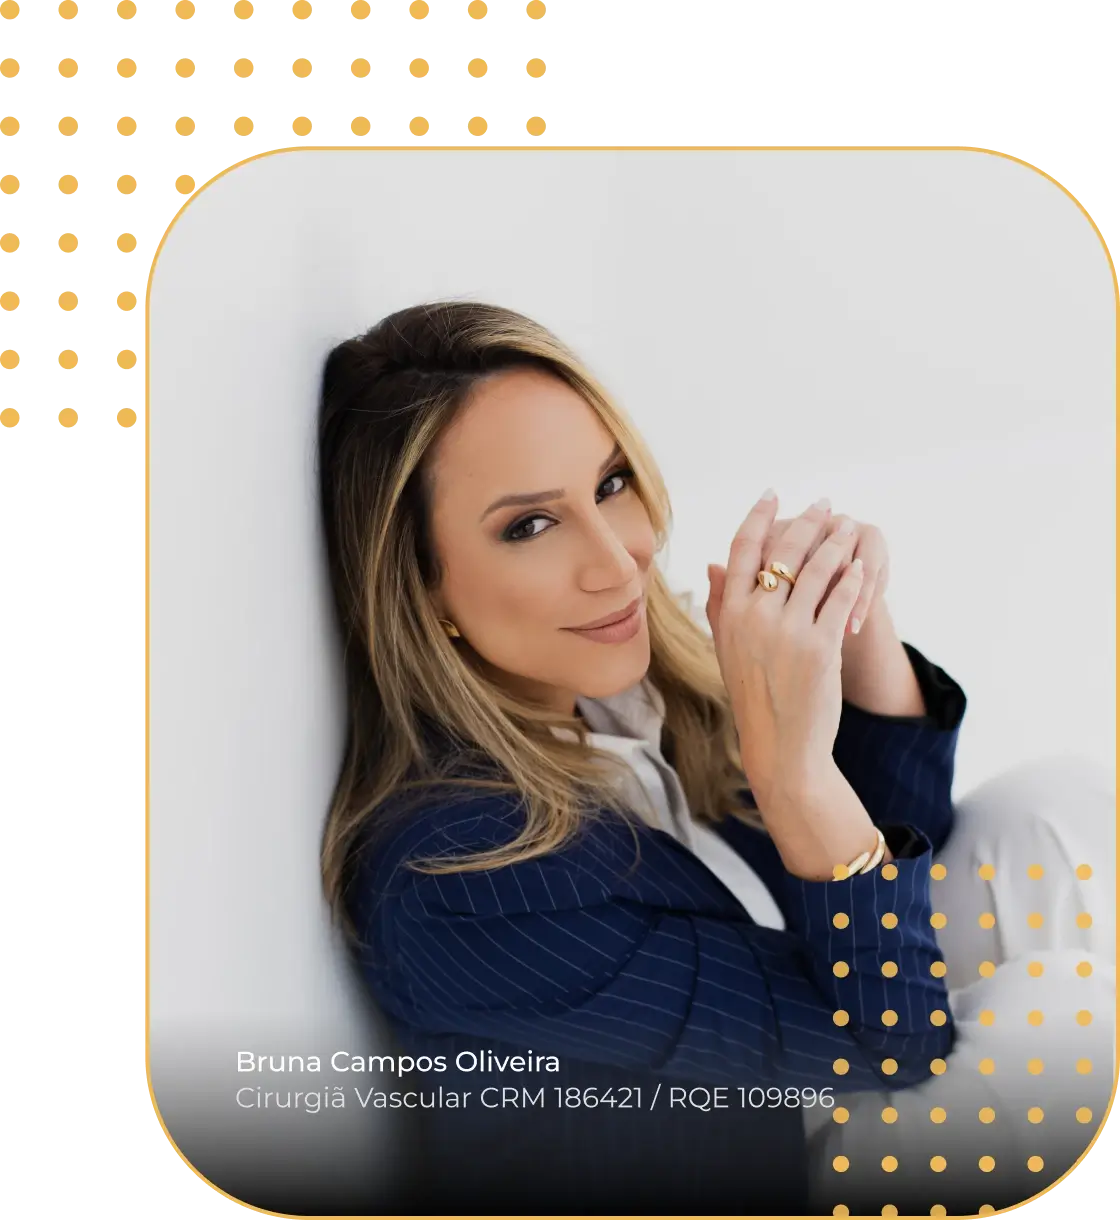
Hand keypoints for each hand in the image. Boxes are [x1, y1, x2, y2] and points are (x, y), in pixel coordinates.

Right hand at [705, 493, 865, 809]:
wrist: (780, 744)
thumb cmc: (754, 695)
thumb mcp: (728, 648)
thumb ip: (720, 604)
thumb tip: (715, 564)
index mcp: (729, 612)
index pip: (742, 549)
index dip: (758, 516)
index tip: (772, 495)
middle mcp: (754, 616)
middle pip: (784, 550)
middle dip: (807, 521)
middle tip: (824, 505)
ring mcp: (787, 630)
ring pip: (817, 568)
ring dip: (836, 542)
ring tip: (848, 528)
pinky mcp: (820, 645)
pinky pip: (840, 598)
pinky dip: (853, 578)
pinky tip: (861, 567)